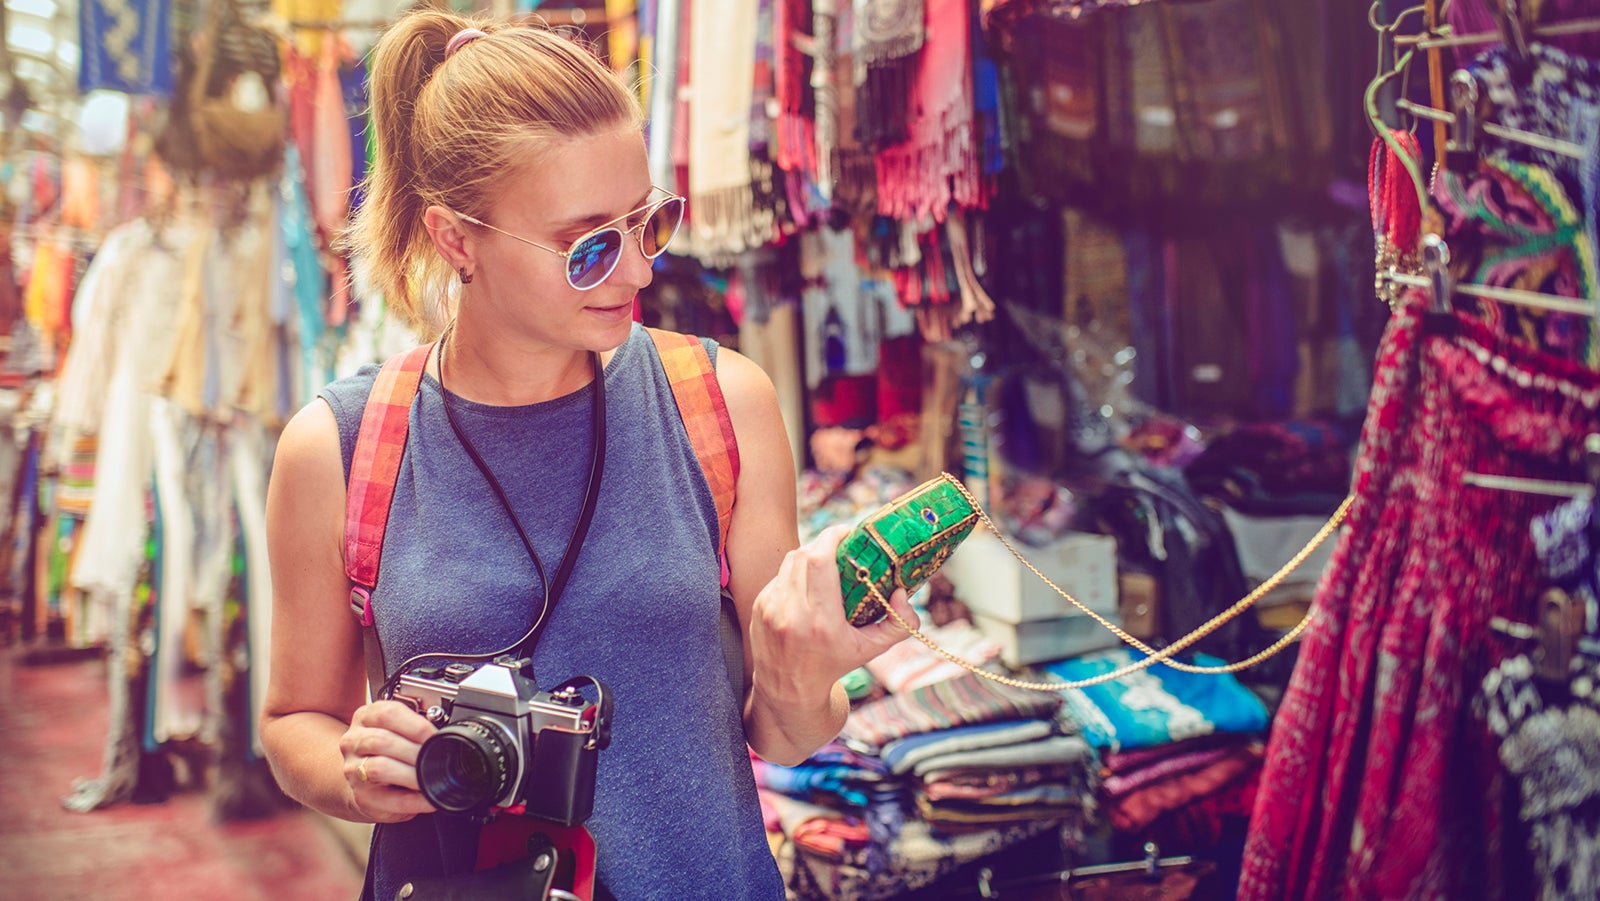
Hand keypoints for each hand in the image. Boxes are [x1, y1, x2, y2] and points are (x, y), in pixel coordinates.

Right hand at [338, 700, 438, 822]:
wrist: (364, 779)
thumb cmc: (387, 751)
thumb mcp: (397, 729)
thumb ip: (414, 726)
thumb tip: (444, 736)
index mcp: (366, 717)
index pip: (387, 714)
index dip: (416, 726)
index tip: (435, 737)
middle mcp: (354, 741)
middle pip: (382, 741)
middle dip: (415, 752)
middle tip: (435, 759)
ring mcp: (353, 770)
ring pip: (380, 768)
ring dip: (412, 774)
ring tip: (430, 778)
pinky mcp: (361, 796)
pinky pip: (389, 799)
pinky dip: (414, 800)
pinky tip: (428, 798)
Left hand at [749, 524, 920, 704]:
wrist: (788, 689)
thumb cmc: (835, 664)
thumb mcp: (872, 649)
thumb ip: (899, 623)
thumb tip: (903, 592)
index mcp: (820, 623)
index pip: (818, 561)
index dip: (831, 538)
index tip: (847, 532)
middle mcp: (791, 614)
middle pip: (804, 556)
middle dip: (824, 544)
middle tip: (843, 545)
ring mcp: (770, 609)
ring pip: (790, 562)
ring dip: (810, 556)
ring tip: (827, 562)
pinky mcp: (759, 607)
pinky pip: (780, 576)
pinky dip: (796, 573)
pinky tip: (808, 584)